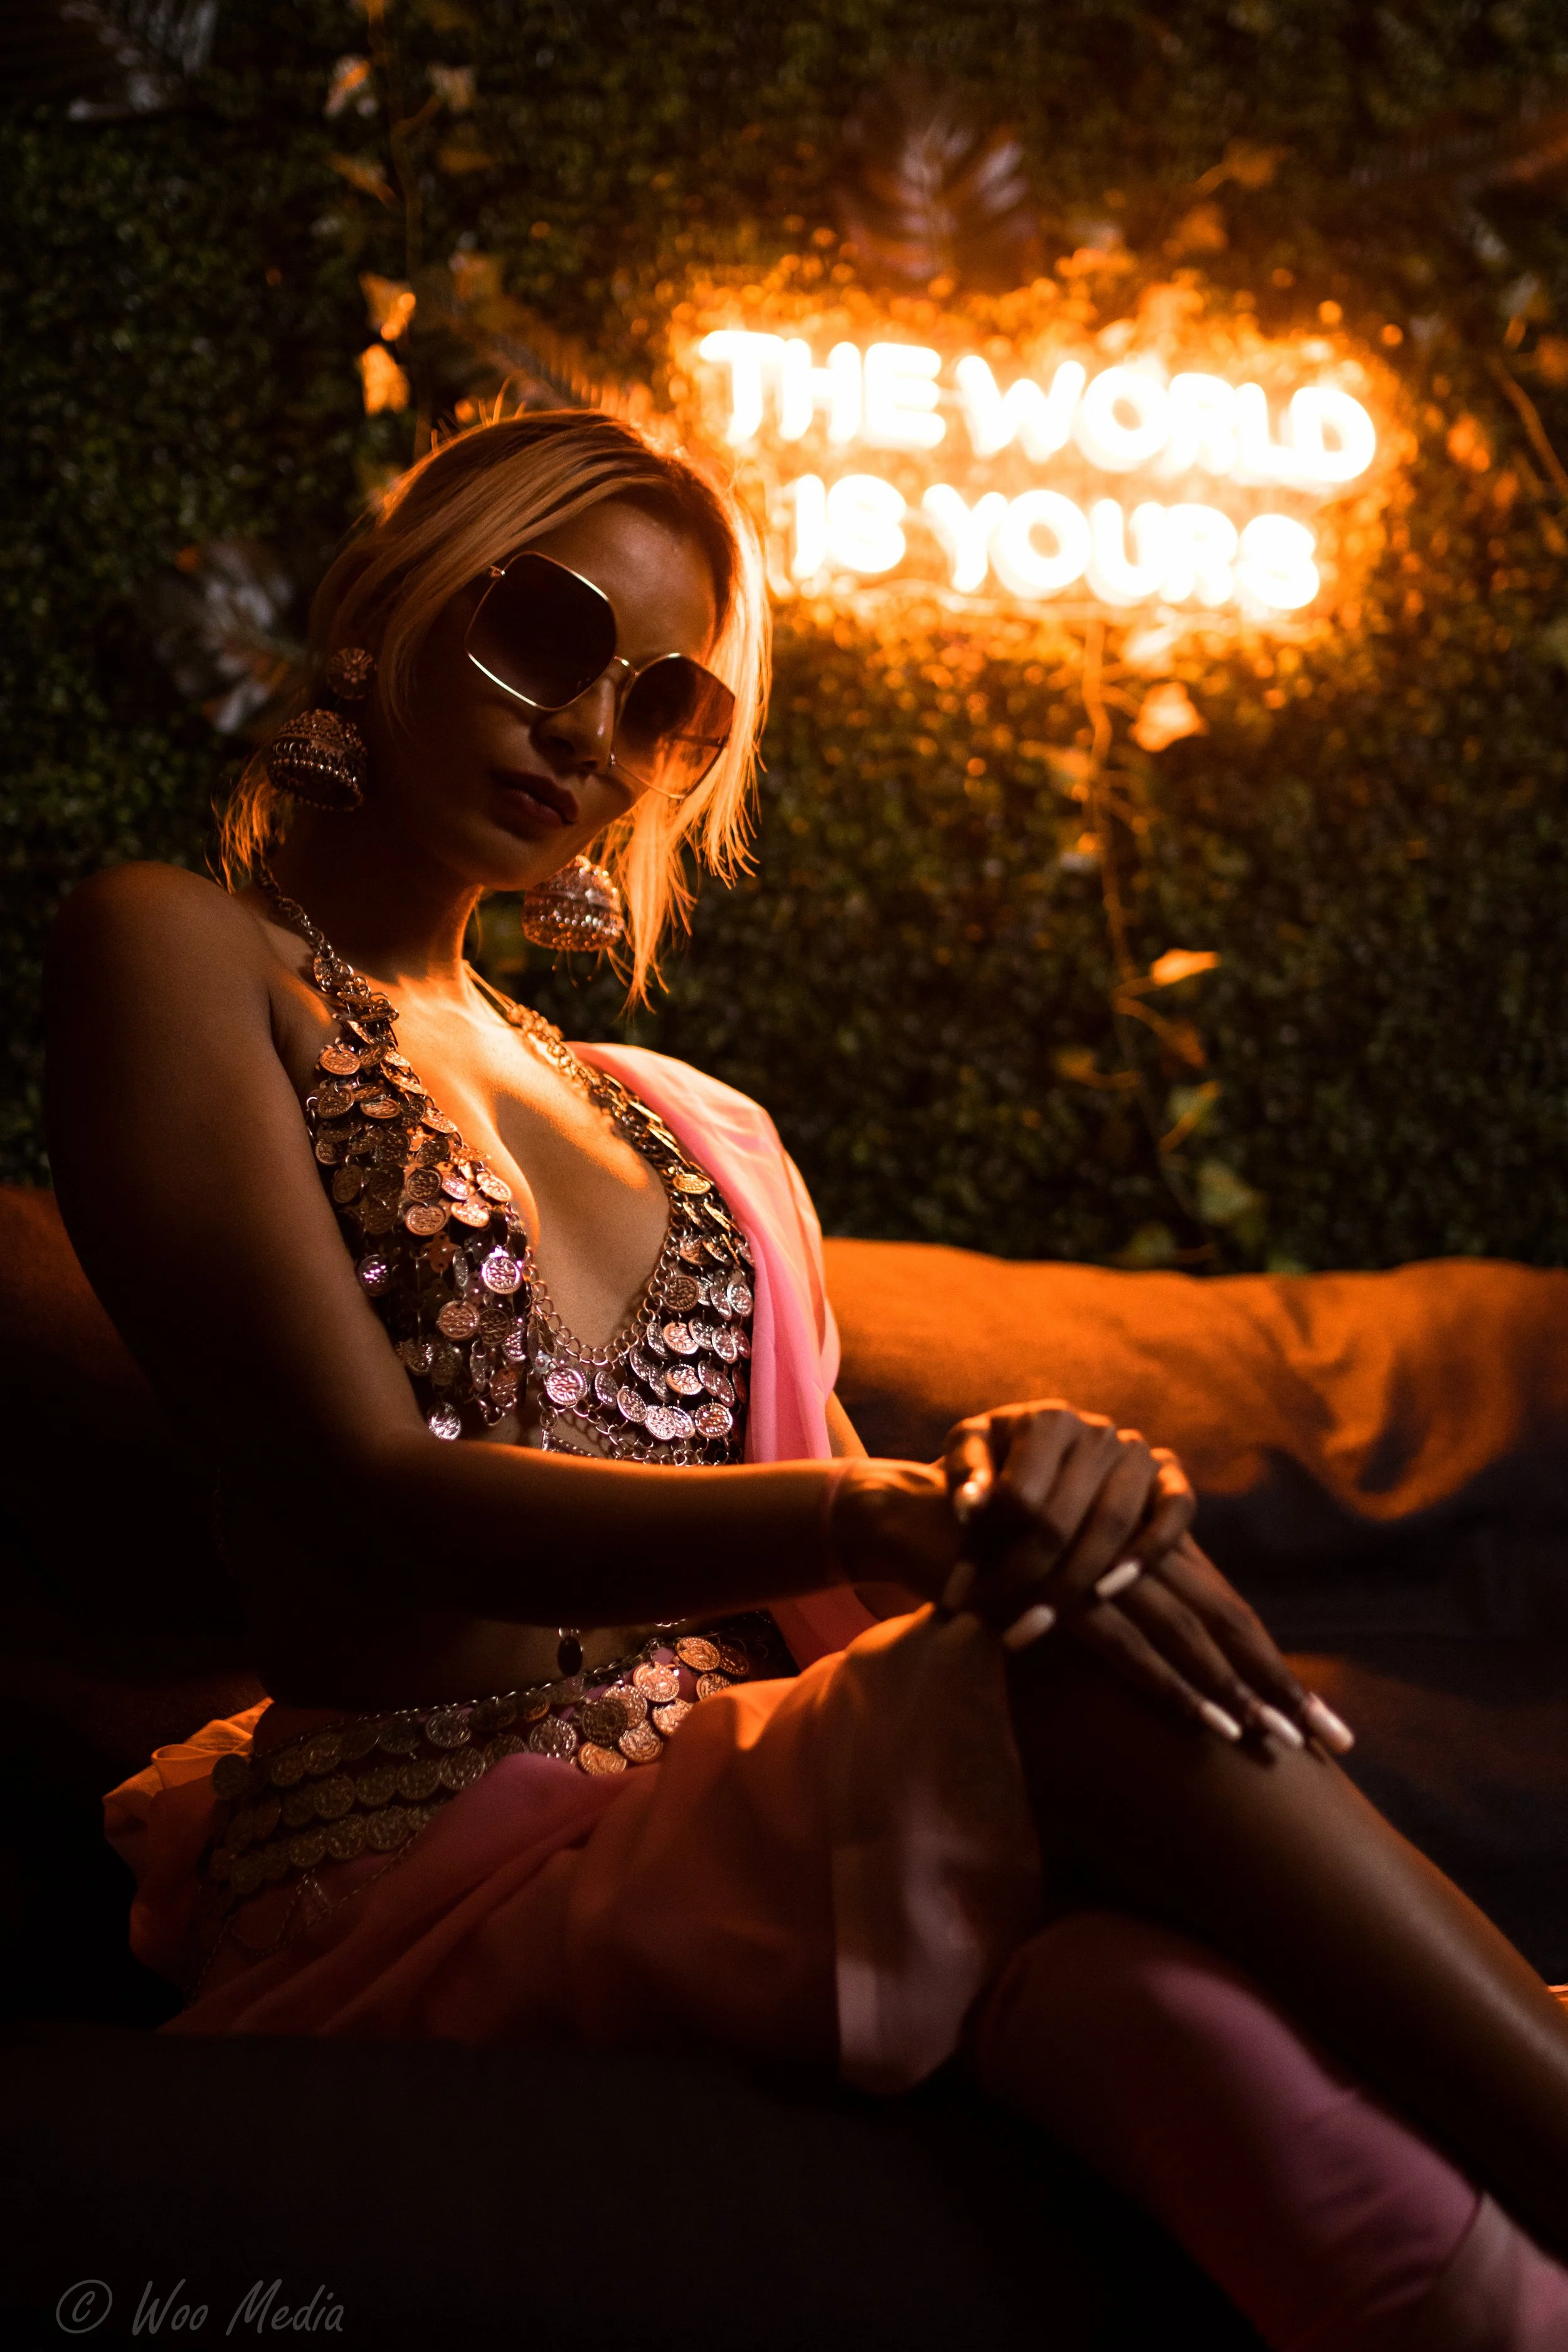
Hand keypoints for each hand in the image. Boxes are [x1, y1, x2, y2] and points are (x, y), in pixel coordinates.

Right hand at [940, 1401, 1353, 1755]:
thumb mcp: (1074, 1576)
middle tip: (1333, 1744)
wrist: (928, 1513)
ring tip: (1271, 1745)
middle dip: (1278, 1687)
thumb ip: (1121, 1604)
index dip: (1273, 1665)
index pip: (1226, 1608)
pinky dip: (1166, 1684)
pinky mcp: (1063, 1590)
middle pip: (1224, 1621)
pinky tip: (1202, 1721)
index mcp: (1151, 1545)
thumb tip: (1175, 1661)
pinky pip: (1125, 1643)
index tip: (1321, 1724)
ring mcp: (1103, 1566)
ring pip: (1185, 1636)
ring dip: (1230, 1694)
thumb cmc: (1001, 1547)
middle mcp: (1140, 1547)